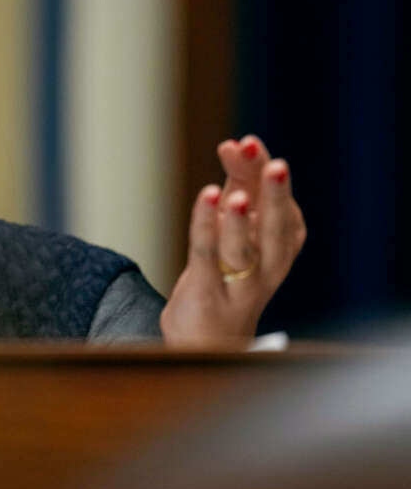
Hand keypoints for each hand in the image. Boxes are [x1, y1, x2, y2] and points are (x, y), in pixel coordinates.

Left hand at [160, 135, 305, 346]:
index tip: (252, 144)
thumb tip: (235, 148)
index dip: (269, 178)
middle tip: (275, 164)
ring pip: (244, 249)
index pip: (282, 211)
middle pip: (275, 230)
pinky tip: (206, 198)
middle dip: (274, 196)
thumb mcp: (235, 231)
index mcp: (280, 251)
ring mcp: (239, 285)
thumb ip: (237, 191)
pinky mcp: (208, 295)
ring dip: (240, 220)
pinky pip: (207, 256)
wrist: (207, 344)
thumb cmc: (226, 279)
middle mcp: (267, 269)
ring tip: (233, 192)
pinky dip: (206, 226)